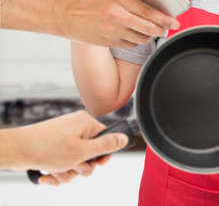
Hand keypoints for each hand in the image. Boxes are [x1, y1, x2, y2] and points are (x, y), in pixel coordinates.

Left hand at [11, 111, 127, 184]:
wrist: (17, 150)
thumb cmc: (47, 148)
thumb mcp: (82, 151)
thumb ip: (105, 146)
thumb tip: (124, 138)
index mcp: (86, 123)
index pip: (105, 138)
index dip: (102, 155)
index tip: (96, 163)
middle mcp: (76, 127)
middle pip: (90, 152)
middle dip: (81, 166)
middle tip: (73, 167)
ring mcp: (64, 136)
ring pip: (76, 160)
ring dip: (67, 171)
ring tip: (56, 171)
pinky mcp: (54, 145)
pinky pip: (64, 161)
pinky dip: (58, 170)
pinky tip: (48, 173)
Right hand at [57, 0, 179, 47]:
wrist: (67, 17)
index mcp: (118, 0)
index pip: (147, 11)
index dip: (163, 17)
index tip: (174, 21)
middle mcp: (117, 17)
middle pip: (147, 27)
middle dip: (161, 29)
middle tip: (168, 28)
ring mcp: (113, 31)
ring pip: (140, 37)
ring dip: (149, 35)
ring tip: (152, 30)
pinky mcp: (109, 42)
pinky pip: (130, 44)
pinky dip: (137, 41)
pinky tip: (137, 35)